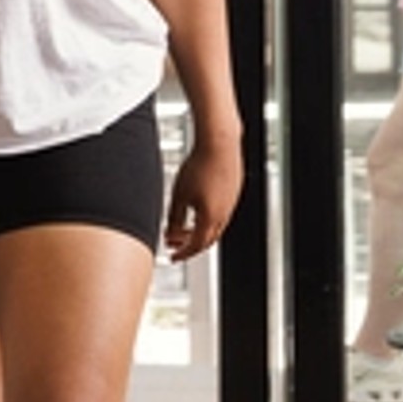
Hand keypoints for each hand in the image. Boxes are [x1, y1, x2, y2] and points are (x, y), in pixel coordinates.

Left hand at [164, 128, 242, 258]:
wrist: (220, 144)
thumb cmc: (199, 166)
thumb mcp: (178, 195)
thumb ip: (174, 218)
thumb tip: (169, 234)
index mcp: (211, 218)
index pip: (196, 246)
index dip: (182, 254)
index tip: (172, 257)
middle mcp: (224, 214)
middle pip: (207, 239)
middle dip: (189, 244)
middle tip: (174, 244)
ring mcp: (231, 203)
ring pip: (214, 226)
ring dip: (198, 230)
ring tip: (182, 226)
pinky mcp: (233, 192)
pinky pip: (220, 212)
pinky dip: (206, 218)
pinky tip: (195, 207)